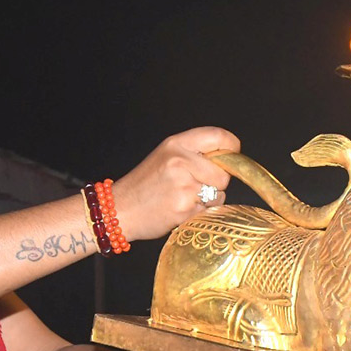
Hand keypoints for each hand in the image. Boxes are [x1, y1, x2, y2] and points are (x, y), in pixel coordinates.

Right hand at [112, 127, 240, 240]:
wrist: (119, 210)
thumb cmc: (143, 185)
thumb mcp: (165, 156)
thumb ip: (194, 153)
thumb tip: (229, 158)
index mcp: (176, 144)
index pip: (220, 138)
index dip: (231, 149)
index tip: (229, 157)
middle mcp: (180, 161)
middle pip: (223, 172)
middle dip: (216, 181)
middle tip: (195, 184)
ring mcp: (183, 185)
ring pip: (219, 193)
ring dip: (208, 199)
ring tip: (183, 198)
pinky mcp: (184, 208)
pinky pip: (208, 210)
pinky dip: (198, 213)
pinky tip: (180, 209)